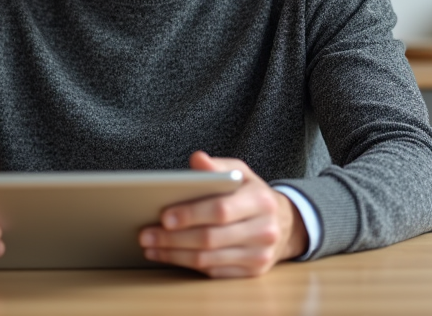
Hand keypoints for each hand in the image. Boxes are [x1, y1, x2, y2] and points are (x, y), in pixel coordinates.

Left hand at [138, 151, 309, 277]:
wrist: (285, 224)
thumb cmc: (253, 195)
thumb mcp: (241, 173)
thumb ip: (217, 167)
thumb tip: (197, 159)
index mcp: (260, 200)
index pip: (220, 210)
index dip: (190, 214)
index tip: (164, 216)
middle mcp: (264, 230)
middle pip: (211, 238)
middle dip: (173, 238)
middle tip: (145, 235)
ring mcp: (259, 255)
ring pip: (209, 259)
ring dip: (174, 254)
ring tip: (151, 246)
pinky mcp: (253, 272)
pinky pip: (214, 272)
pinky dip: (187, 265)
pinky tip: (169, 256)